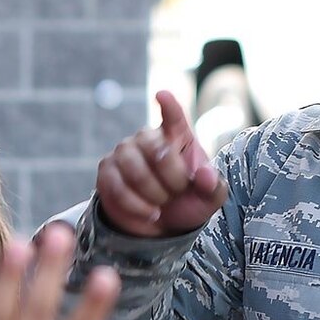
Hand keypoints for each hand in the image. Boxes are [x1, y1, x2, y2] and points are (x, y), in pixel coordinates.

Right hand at [96, 90, 228, 236]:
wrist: (159, 225)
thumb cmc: (186, 202)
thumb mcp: (208, 199)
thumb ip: (213, 187)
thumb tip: (205, 176)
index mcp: (177, 136)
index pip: (173, 117)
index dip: (169, 106)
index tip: (163, 95)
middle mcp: (147, 138)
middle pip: (157, 149)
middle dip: (172, 178)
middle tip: (177, 192)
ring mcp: (124, 152)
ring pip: (135, 171)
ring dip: (154, 194)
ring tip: (162, 203)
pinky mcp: (106, 171)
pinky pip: (119, 188)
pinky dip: (137, 206)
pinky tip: (149, 212)